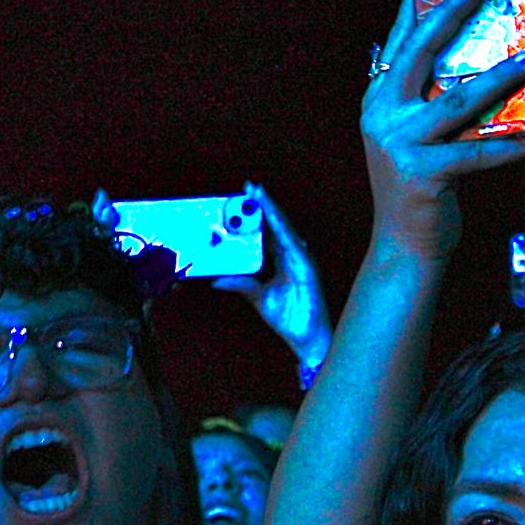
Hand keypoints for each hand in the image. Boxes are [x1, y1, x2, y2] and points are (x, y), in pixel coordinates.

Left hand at [212, 183, 331, 364]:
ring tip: (258, 193)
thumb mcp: (258, 297)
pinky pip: (292, 243)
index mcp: (281, 260)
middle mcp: (291, 255)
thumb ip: (241, 284)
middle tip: (248, 186)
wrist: (305, 337)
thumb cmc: (288, 317)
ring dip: (271, 210)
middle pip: (275, 225)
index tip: (243, 197)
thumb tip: (217, 279)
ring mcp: (300, 259)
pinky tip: (273, 217)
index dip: (257, 214)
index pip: (266, 232)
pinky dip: (282, 229)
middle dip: (262, 205)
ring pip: (284, 228)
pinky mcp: (307, 267)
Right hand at [360, 0, 524, 261]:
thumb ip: (432, 98)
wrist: (403, 240)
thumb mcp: (415, 133)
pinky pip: (474, 154)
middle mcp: (382, 115)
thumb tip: (481, 60)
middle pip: (419, 54)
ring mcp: (398, 145)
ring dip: (501, 77)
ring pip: (457, 101)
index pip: (397, 41)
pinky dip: (507, 147)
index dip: (413, 2)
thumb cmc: (420, 182)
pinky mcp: (421, 175)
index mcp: (378, 100)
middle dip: (451, 14)